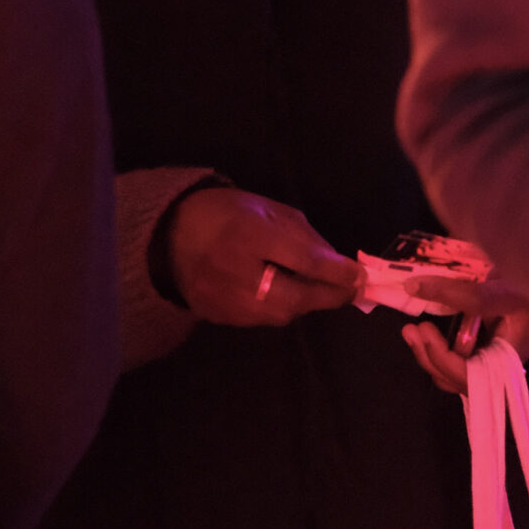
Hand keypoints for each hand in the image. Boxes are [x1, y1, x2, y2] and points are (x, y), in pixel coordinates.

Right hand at [164, 185, 359, 328]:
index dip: (336, 272)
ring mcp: (224, 300)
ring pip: (281, 314)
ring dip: (305, 304)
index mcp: (248, 233)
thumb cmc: (224, 214)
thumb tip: (337, 263)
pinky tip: (286, 295)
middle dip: (328, 296)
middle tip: (351, 292)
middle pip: (294, 297)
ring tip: (319, 291)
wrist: (168, 237)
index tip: (359, 276)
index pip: (303, 260)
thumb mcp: (265, 208)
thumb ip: (302, 235)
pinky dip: (280, 308)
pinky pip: (261, 319)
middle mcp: (235, 271)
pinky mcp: (218, 317)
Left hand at [401, 281, 528, 396]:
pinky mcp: (498, 348)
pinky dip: (446, 348)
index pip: (472, 377)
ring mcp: (504, 358)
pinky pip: (468, 359)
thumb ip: (460, 290)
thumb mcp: (501, 284)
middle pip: (464, 380)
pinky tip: (432, 330)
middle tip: (411, 329)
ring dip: (433, 354)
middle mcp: (511, 363)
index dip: (441, 359)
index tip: (422, 331)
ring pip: (463, 373)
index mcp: (517, 351)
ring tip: (414, 330)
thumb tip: (414, 287)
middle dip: (431, 357)